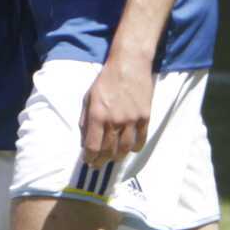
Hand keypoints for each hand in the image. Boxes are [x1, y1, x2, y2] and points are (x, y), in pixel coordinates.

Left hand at [79, 52, 153, 168]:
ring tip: (113, 158)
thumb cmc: (106, 80)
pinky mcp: (145, 117)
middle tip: (98, 165)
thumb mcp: (88, 98)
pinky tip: (130, 149)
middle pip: (109, 151)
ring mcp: (131, 120)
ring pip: (125, 149)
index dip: (90, 158)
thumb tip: (85, 141)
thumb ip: (85, 120)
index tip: (88, 161)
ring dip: (118, 157)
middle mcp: (114, 120)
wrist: (129, 64)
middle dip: (102, 161)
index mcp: (97, 115)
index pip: (93, 146)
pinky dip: (135, 148)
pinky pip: (141, 140)